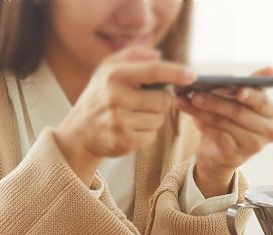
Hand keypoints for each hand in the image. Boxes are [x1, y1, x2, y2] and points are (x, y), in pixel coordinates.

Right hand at [53, 47, 195, 185]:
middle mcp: (115, 98)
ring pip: (159, 120)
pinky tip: (129, 129)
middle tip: (144, 102)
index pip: (153, 71)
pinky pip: (151, 136)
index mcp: (114, 75)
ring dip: (152, 119)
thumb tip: (159, 56)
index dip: (176, 72)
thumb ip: (134, 55)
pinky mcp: (123, 141)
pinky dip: (145, 134)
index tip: (192, 75)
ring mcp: (119, 122)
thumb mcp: (109, 68)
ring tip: (132, 116)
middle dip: (160, 102)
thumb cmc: (101, 94)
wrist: (80, 131)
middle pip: (163, 100)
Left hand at [176, 67, 272, 196]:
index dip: (251, 96)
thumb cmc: (232, 120)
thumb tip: (271, 69)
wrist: (219, 152)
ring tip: (188, 103)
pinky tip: (194, 120)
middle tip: (195, 94)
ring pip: (226, 125)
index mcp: (272, 114)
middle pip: (240, 113)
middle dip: (215, 102)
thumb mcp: (240, 100)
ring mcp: (253, 146)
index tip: (238, 90)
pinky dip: (205, 127)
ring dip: (204, 112)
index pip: (262, 102)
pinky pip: (219, 138)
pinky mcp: (236, 157)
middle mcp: (268, 132)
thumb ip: (251, 84)